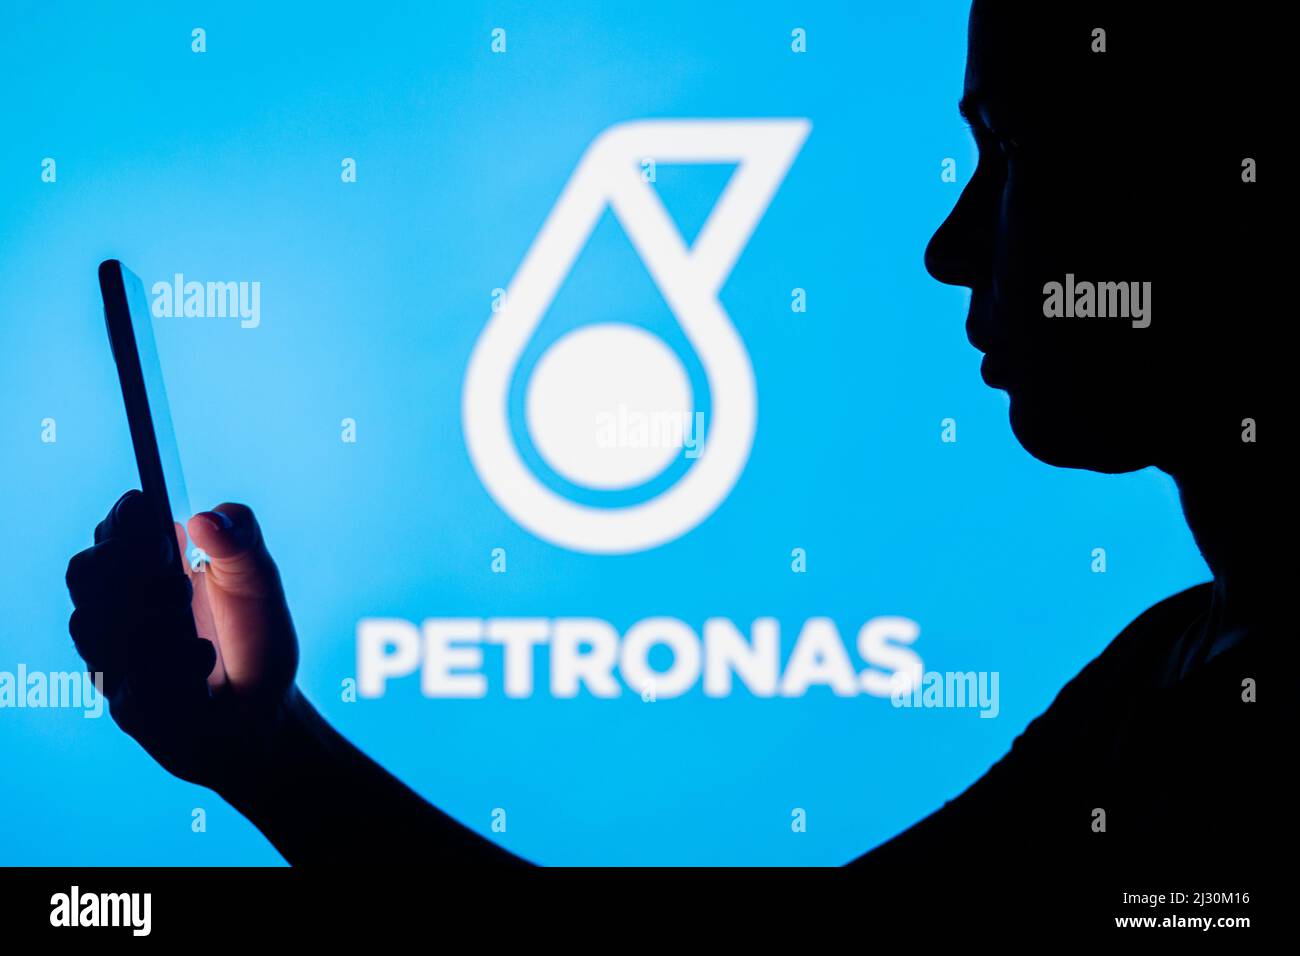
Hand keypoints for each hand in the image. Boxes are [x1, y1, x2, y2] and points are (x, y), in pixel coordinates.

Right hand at [65, 490, 299, 792]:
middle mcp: (117, 611)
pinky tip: (203, 661)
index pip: (110, 532)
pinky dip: (177, 667)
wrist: (267, 710)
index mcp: (146, 570)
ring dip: (155, 622)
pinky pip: (132, 680)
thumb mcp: (260, 582)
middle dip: (131, 571)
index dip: (126, 524)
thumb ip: (242, 541)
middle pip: (83, 572)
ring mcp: (114, 658)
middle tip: (181, 583)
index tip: (166, 530)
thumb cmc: (255, 639)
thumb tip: (206, 518)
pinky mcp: (127, 706)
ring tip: (202, 630)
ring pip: (96, 626)